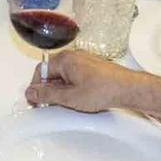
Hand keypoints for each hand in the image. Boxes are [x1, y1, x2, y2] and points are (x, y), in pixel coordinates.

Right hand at [25, 49, 144, 113]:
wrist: (128, 89)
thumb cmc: (104, 90)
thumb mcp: (69, 97)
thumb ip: (47, 95)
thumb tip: (32, 93)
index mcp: (64, 59)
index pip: (40, 71)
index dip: (36, 87)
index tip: (36, 100)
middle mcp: (74, 56)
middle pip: (52, 72)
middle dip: (49, 89)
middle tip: (51, 104)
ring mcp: (85, 60)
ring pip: (64, 75)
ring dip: (62, 89)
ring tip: (69, 103)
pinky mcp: (93, 67)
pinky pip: (76, 75)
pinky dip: (73, 86)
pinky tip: (80, 98)